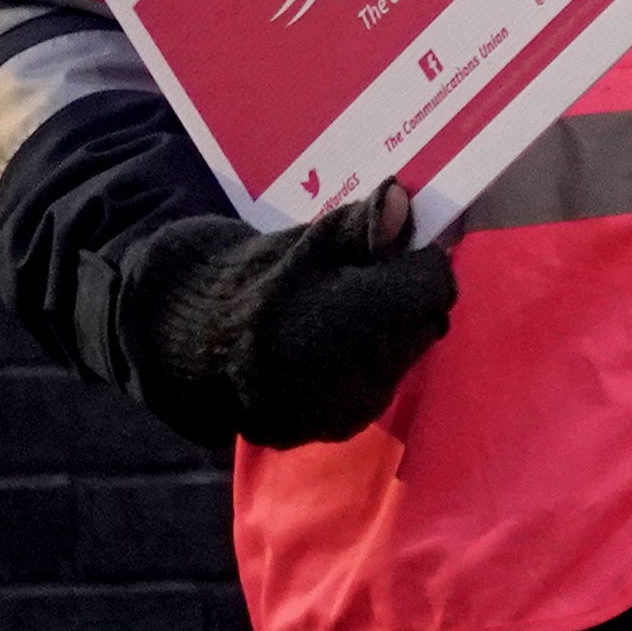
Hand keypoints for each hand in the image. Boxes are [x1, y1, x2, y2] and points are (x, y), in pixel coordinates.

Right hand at [125, 179, 459, 449]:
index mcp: (362, 316)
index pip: (434, 285)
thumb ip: (362, 226)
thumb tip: (400, 201)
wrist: (197, 347)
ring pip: (405, 356)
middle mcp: (366, 372)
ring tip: (339, 317)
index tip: (389, 253)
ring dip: (389, 334)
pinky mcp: (340, 429)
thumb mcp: (310, 242)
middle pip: (424, 322)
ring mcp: (354, 407)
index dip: (416, 263)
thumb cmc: (258, 283)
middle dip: (404, 299)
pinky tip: (330, 350)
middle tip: (361, 283)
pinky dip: (366, 366)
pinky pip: (378, 387)